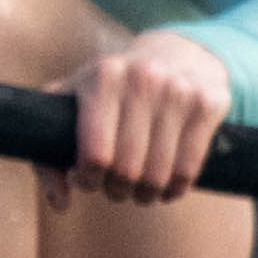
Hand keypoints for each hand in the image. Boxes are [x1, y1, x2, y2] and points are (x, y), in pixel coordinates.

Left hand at [59, 28, 234, 203]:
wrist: (175, 54)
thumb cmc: (112, 91)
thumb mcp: (71, 105)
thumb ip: (48, 153)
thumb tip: (59, 204)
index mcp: (102, 77)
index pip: (94, 154)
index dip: (89, 179)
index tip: (89, 179)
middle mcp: (142, 79)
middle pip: (127, 168)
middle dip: (117, 190)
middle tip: (115, 189)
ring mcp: (179, 90)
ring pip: (159, 172)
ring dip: (146, 194)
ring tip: (139, 192)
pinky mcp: (208, 103)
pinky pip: (190, 166)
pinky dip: (176, 188)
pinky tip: (166, 189)